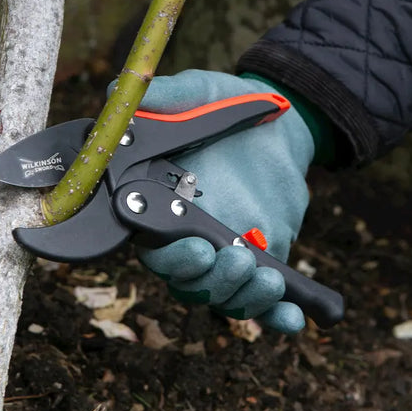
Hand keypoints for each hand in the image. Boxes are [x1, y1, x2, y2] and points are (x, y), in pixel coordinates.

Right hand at [113, 70, 315, 332]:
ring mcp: (224, 253)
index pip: (156, 248)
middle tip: (239, 258)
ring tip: (269, 280)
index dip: (173, 257)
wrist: (275, 122)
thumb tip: (117, 98)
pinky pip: (263, 301)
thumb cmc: (223, 106)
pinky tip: (294, 318)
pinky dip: (276, 316)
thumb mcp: (197, 93)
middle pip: (189, 283)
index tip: (199, 247)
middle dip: (213, 280)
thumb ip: (164, 97)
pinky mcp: (261, 259)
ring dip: (244, 298)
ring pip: (224, 297)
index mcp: (164, 206)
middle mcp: (189, 238)